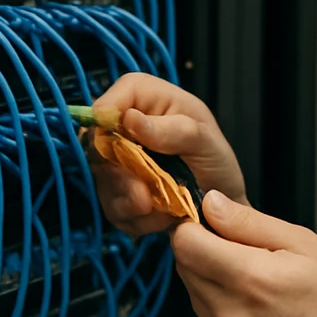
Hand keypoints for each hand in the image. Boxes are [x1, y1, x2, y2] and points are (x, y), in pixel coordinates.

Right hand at [88, 73, 247, 236]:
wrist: (221, 200)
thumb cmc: (215, 158)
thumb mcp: (204, 139)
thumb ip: (171, 129)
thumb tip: (130, 118)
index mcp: (142, 97)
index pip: (103, 106)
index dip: (105, 127)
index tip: (123, 151)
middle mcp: (121, 128)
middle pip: (95, 149)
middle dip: (120, 177)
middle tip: (145, 196)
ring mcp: (115, 162)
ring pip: (102, 183)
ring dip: (131, 202)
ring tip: (163, 208)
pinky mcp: (116, 194)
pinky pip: (112, 209)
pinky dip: (137, 219)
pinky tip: (163, 216)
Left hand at [170, 191, 316, 316]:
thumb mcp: (304, 245)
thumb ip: (249, 222)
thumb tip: (211, 204)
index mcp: (251, 278)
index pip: (185, 243)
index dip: (194, 226)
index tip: (210, 223)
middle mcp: (232, 315)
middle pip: (185, 268)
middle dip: (204, 251)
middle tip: (241, 250)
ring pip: (195, 296)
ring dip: (213, 282)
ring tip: (257, 283)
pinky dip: (224, 310)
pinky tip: (259, 310)